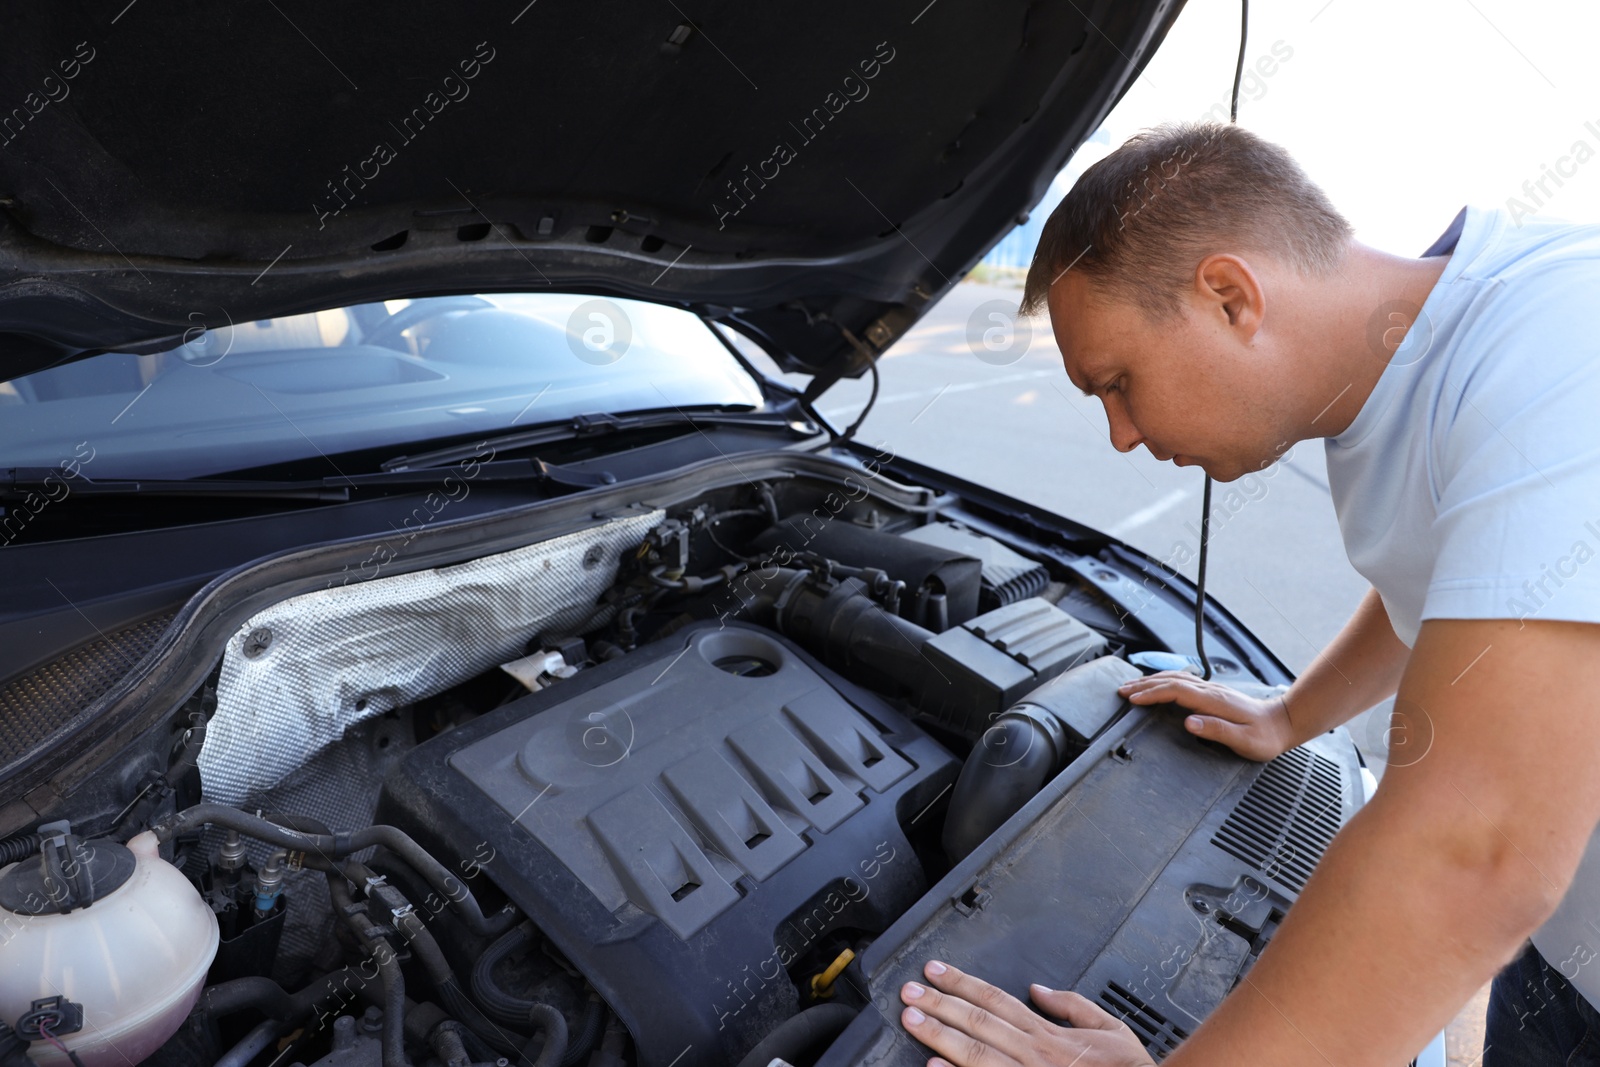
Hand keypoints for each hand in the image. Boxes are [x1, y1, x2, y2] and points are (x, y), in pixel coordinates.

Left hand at [899, 959, 1155, 1066]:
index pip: (996, 1000)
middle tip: (908, 992)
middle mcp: (1035, 1054)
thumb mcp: (1112, 1030)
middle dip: (939, 1004)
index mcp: (1050, 1033)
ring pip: (976, 1053)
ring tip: (912, 1020)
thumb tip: (1039, 989)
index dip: (961, 983)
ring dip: (939, 1035)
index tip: (934, 971)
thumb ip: (1073, 1005)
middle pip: (978, 1022)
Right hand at [1117, 671, 1293, 761]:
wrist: (1284, 723)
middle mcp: (1211, 691)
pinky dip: (1164, 681)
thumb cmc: (1265, 736)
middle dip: (1143, 684)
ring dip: (1151, 680)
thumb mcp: (1244, 740)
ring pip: (1175, 678)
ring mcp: (1212, 690)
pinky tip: (1158, 684)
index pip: (1175, 690)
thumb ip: (1216, 730)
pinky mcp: (1213, 693)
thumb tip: (1188, 722)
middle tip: (1121, 690)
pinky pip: (1182, 681)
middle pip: (1171, 680)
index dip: (1151, 693)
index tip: (1132, 699)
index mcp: (1214, 701)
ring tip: (1132, 686)